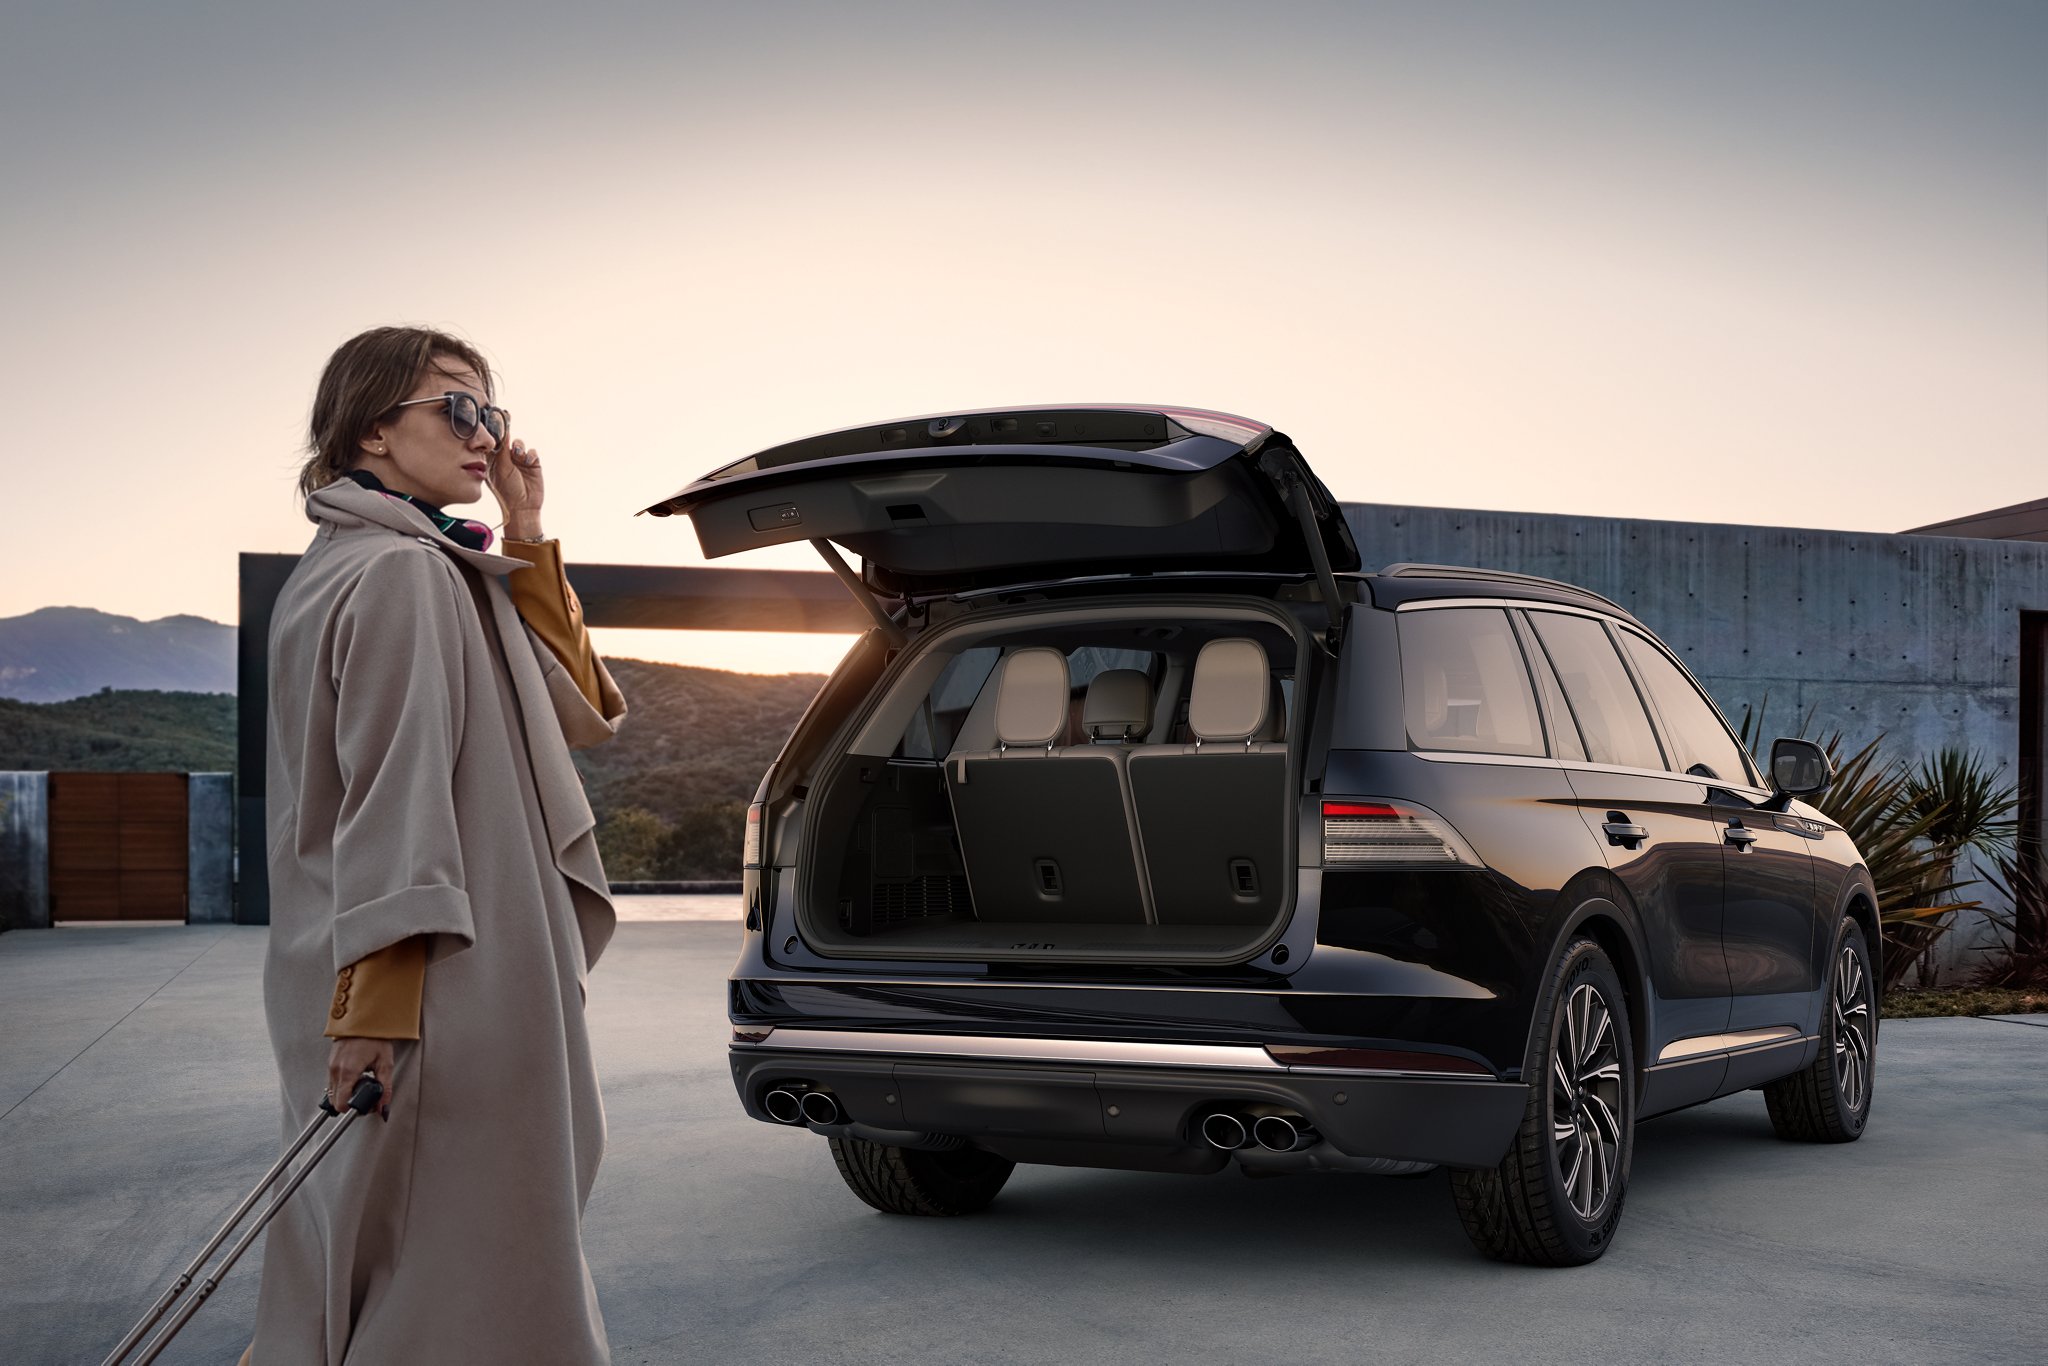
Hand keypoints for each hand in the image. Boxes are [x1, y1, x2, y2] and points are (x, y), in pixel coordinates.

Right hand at [327, 1036, 395, 1120]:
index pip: (342, 1104)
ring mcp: (331, 1066)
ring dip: (346, 1093)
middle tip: (365, 1095)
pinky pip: (333, 1081)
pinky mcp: (330, 1062)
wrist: (364, 1018)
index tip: (365, 1105)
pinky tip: (355, 1076)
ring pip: (333, 1092)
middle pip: (336, 1100)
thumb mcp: (385, 1063)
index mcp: (348, 1071)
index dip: (354, 1109)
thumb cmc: (375, 1036)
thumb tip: (383, 1108)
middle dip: (350, 1103)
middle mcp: (336, 1070)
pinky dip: (342, 1084)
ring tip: (361, 1083)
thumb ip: (385, 1088)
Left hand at [489, 421, 545, 540]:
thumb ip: (502, 450)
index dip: (495, 433)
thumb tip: (502, 432)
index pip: (493, 443)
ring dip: (519, 446)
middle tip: (507, 424)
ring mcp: (520, 461)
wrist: (523, 506)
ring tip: (518, 455)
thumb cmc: (507, 491)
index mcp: (493, 461)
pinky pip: (532, 451)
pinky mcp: (533, 464)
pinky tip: (528, 461)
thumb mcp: (501, 468)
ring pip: (519, 444)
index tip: (496, 421)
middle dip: (508, 436)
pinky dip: (530, 454)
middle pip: (507, 440)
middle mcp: (506, 459)